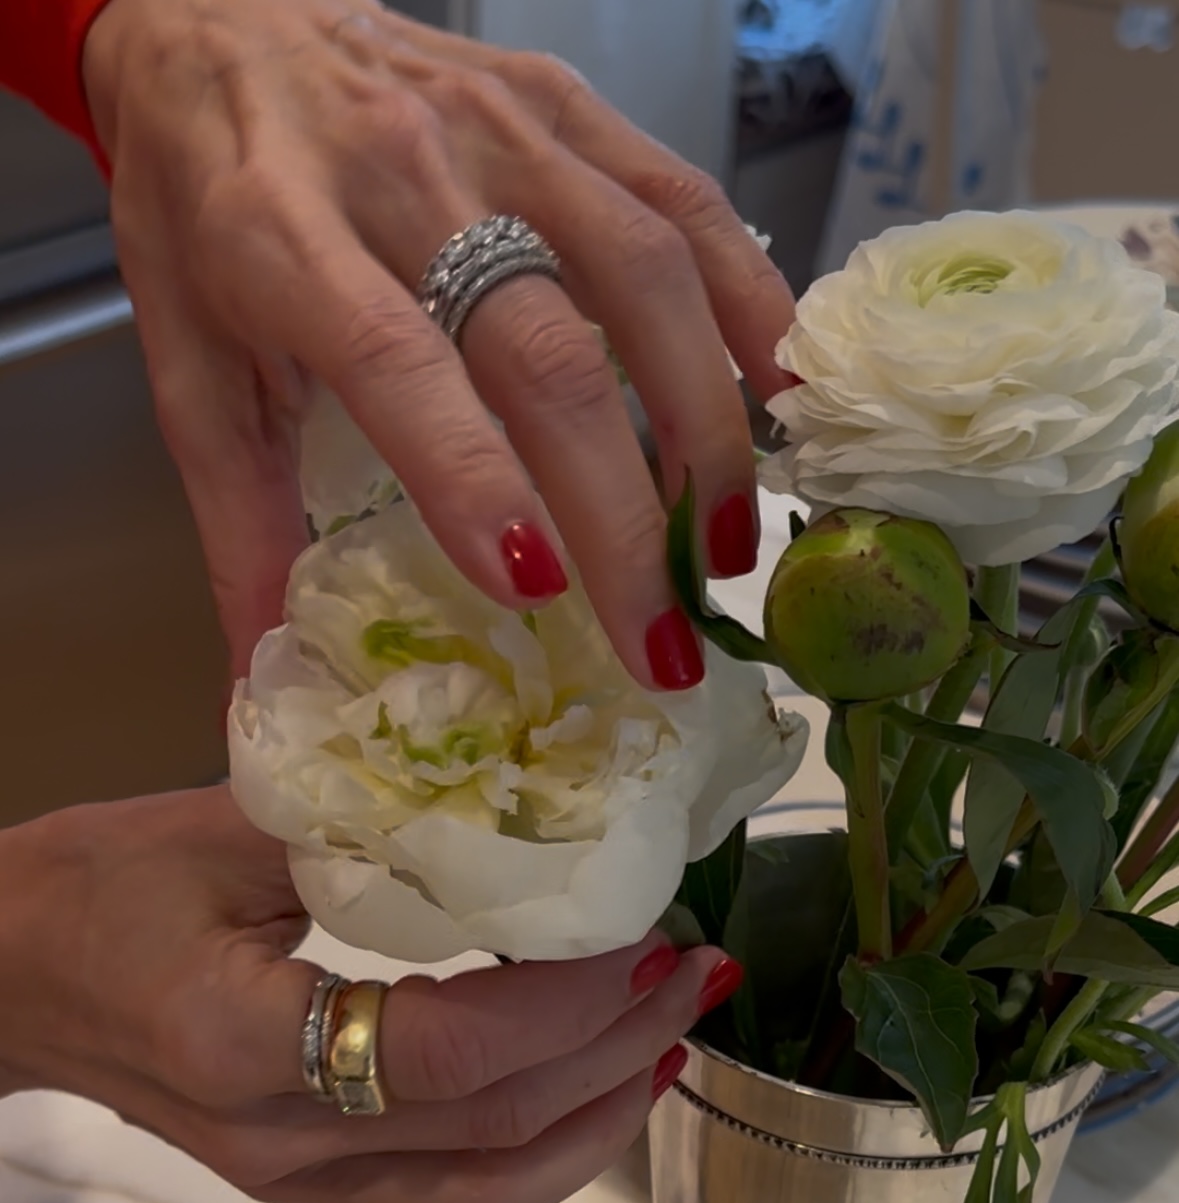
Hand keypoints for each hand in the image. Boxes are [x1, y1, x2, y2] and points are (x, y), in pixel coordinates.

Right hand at [0, 787, 732, 1202]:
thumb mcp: (217, 824)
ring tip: (666, 1042)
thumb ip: (368, 819)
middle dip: (615, 1052)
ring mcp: (295, 1184)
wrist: (6, 982)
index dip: (567, 1002)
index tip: (644, 932)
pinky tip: (588, 1099)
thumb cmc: (91, 892)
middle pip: (490, 1132)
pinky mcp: (308, 1192)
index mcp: (241, 1041)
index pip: (447, 1051)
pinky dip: (539, 1166)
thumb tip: (524, 793)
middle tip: (693, 970)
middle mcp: (279, 1142)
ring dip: (596, 1128)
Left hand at [80, 0, 793, 682]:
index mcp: (284, 241)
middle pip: (545, 350)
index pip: (398, 361)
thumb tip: (262, 685)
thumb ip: (235, 523)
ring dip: (703, 425)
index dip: (472, 476)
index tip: (534, 586)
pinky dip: (749, 302)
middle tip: (664, 638)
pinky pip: (685, 201)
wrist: (213, 12)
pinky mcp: (567, 105)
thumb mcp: (185, 363)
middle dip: (620, 511)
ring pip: (640, 275)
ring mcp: (502, 131)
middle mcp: (405, 173)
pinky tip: (782, 397)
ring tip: (725, 544)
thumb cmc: (198, 203)